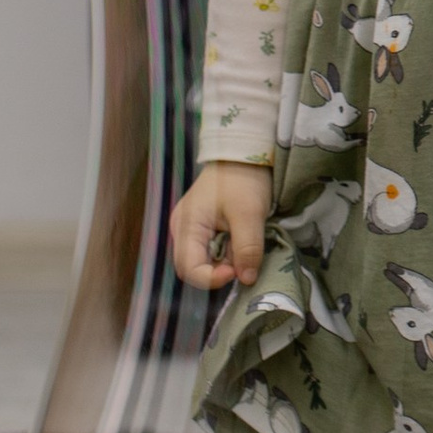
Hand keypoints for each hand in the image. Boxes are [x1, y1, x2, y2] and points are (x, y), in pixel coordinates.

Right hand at [169, 159, 270, 288]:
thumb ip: (247, 248)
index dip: (212, 278)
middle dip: (221, 270)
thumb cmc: (243, 179)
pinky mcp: (204, 228)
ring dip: (228, 261)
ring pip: (206, 260)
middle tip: (245, 260)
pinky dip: (230, 252)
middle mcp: (183, 231)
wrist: (244, 153)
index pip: (189, 269)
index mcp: (186, 226)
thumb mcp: (249, 213)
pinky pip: (213, 250)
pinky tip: (243, 239)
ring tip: (246, 244)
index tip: (238, 271)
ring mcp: (192, 229)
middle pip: (195, 267)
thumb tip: (246, 279)